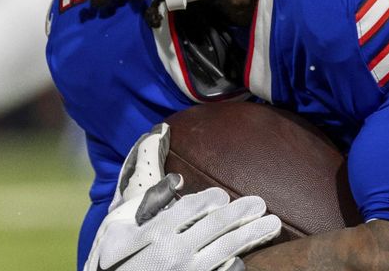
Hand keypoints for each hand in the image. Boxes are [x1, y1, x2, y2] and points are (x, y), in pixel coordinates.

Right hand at [85, 124, 280, 270]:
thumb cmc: (115, 255)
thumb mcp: (119, 220)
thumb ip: (142, 183)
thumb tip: (161, 132)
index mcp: (149, 232)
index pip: (188, 210)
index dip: (209, 202)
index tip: (222, 196)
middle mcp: (167, 254)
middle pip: (214, 229)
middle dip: (241, 215)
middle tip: (261, 204)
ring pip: (224, 251)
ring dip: (251, 236)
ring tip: (272, 225)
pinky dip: (235, 266)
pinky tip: (247, 259)